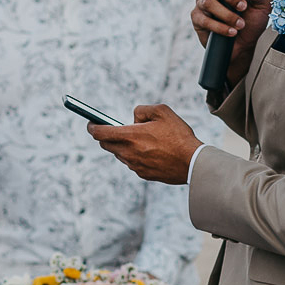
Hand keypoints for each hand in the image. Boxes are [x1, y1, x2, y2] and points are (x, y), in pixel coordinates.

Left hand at [87, 104, 201, 184]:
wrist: (193, 163)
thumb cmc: (179, 136)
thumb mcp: (162, 111)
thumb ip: (142, 110)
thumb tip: (133, 119)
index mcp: (130, 136)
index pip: (100, 133)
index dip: (92, 127)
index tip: (91, 123)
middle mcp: (128, 153)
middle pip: (106, 145)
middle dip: (106, 136)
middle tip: (114, 129)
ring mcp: (134, 165)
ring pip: (120, 154)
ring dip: (123, 146)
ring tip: (139, 139)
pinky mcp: (143, 174)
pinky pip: (132, 163)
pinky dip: (135, 156)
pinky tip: (149, 151)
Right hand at [192, 0, 272, 85]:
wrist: (246, 46)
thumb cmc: (253, 22)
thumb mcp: (263, 6)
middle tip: (243, 7)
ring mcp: (203, 5)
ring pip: (208, 2)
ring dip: (227, 14)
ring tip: (240, 25)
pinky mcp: (198, 20)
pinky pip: (204, 20)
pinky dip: (220, 27)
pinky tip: (231, 32)